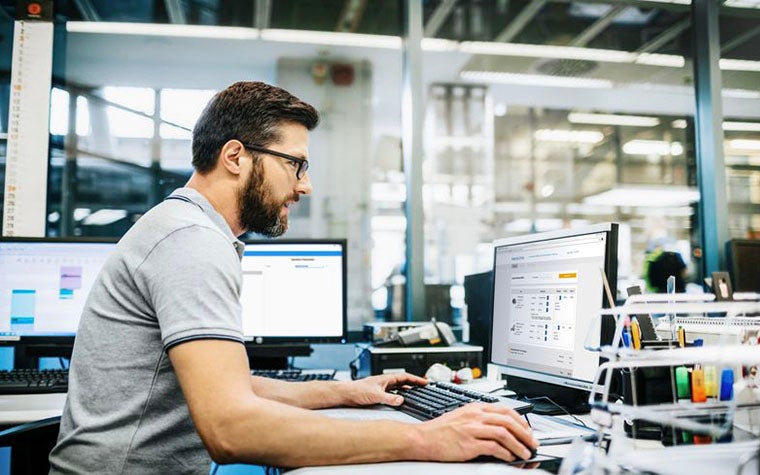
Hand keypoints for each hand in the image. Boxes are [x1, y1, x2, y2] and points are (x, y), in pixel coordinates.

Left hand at [342, 373, 426, 406]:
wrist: (345, 394)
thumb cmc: (357, 391)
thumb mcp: (375, 395)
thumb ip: (389, 398)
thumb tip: (401, 400)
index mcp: (386, 379)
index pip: (405, 376)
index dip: (416, 379)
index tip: (425, 382)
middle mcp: (384, 382)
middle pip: (403, 381)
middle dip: (414, 383)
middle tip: (423, 386)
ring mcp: (381, 387)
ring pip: (398, 387)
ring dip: (407, 389)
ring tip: (415, 392)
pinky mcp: (377, 393)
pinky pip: (392, 392)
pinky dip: (399, 395)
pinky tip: (400, 399)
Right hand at [415, 403, 538, 462]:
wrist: (422, 438)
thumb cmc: (439, 430)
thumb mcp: (461, 416)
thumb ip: (479, 419)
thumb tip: (499, 428)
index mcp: (475, 407)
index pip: (505, 409)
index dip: (520, 420)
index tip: (527, 430)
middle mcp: (475, 416)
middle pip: (508, 420)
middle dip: (525, 433)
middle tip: (532, 443)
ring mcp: (472, 429)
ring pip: (504, 433)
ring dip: (519, 445)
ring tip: (525, 453)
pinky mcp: (469, 444)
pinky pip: (494, 447)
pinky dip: (505, 453)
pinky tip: (509, 458)